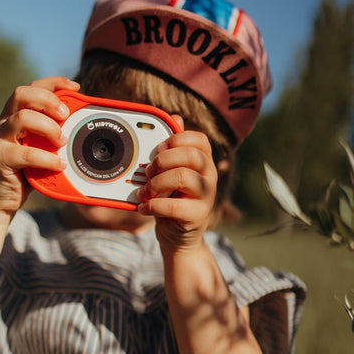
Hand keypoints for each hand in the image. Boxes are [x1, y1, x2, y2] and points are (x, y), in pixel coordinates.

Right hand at [0, 76, 78, 215]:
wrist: (0, 199)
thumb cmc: (25, 171)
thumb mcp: (41, 148)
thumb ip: (53, 135)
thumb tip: (83, 126)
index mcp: (15, 114)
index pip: (32, 87)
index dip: (54, 83)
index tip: (75, 87)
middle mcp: (5, 122)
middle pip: (22, 94)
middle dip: (48, 99)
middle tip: (66, 115)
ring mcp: (0, 139)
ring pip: (22, 118)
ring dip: (48, 127)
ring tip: (62, 142)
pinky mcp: (0, 159)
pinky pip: (25, 154)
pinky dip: (47, 158)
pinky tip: (59, 165)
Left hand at [137, 128, 217, 251]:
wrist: (179, 236)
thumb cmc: (172, 200)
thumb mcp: (169, 173)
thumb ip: (171, 149)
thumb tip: (175, 117)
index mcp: (204, 161)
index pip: (198, 139)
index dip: (175, 140)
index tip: (158, 150)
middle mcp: (209, 176)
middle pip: (191, 155)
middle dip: (163, 160)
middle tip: (148, 171)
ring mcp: (206, 196)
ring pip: (183, 177)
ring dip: (156, 183)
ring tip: (145, 191)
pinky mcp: (197, 216)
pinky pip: (173, 206)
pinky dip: (152, 205)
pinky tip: (143, 207)